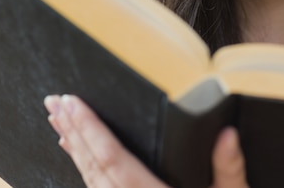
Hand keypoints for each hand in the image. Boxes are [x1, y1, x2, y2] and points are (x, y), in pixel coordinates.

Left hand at [44, 95, 249, 187]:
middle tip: (55, 103)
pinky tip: (77, 154)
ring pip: (90, 181)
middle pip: (93, 167)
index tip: (72, 103)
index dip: (90, 128)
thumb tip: (227, 134)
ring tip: (59, 121)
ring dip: (74, 147)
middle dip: (73, 131)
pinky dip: (84, 170)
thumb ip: (229, 170)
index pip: (113, 159)